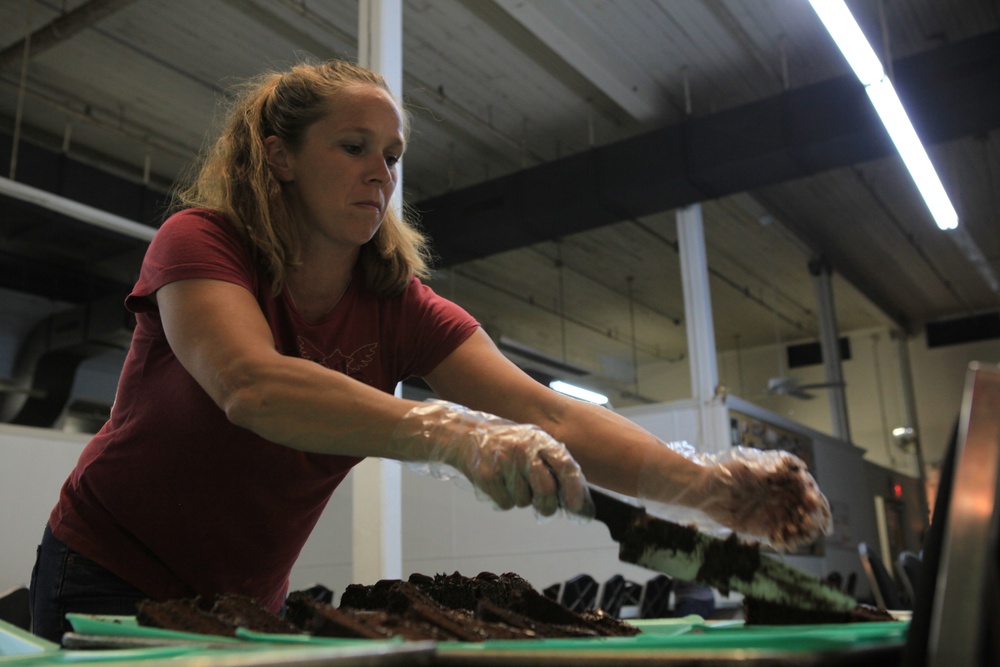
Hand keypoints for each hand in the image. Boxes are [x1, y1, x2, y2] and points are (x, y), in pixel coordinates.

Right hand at [392, 400, 593, 518]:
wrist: (462, 434)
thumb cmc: (503, 443)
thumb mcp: (529, 442)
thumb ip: (550, 464)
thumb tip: (573, 500)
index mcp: (539, 439)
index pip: (565, 465)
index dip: (573, 488)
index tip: (575, 506)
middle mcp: (524, 449)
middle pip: (546, 491)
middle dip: (547, 505)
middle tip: (544, 508)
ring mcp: (504, 462)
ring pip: (524, 501)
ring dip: (520, 499)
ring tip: (509, 480)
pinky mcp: (487, 476)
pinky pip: (506, 503)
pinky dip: (504, 500)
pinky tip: (496, 483)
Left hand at [698, 450, 831, 549]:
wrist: (704, 492)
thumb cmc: (723, 474)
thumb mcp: (745, 468)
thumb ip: (769, 470)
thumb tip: (795, 466)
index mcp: (779, 480)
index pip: (803, 487)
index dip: (811, 492)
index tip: (812, 498)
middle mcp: (780, 496)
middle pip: (803, 507)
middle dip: (810, 514)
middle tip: (810, 521)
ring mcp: (773, 512)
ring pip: (795, 523)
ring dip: (802, 529)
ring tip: (802, 535)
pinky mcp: (764, 527)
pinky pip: (780, 535)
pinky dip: (786, 540)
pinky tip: (786, 543)